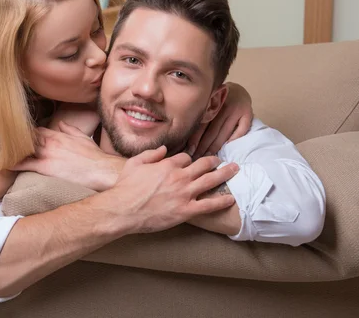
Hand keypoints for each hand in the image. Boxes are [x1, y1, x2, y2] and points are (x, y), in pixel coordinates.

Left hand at [12, 121, 124, 190]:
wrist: (101, 170)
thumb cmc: (94, 157)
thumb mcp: (83, 138)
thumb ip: (71, 130)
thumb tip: (63, 123)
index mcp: (58, 135)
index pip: (36, 129)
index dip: (25, 133)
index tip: (16, 136)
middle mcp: (50, 142)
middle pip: (26, 137)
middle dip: (13, 140)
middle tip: (0, 143)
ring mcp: (47, 154)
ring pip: (23, 148)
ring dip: (11, 150)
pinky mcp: (46, 167)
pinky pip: (25, 164)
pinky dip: (14, 163)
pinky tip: (3, 164)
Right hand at [111, 146, 237, 234]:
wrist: (123, 209)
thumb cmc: (126, 187)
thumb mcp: (134, 164)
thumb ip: (150, 154)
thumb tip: (164, 149)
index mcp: (167, 165)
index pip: (185, 157)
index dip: (188, 159)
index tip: (189, 163)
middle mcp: (180, 176)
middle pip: (203, 165)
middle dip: (214, 161)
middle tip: (221, 160)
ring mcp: (185, 193)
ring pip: (210, 180)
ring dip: (224, 174)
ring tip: (234, 170)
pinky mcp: (186, 210)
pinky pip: (209, 205)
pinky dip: (221, 201)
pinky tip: (230, 199)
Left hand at [186, 82, 252, 159]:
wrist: (239, 89)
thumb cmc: (219, 101)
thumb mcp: (208, 104)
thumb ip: (200, 118)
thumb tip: (184, 136)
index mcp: (210, 105)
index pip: (201, 126)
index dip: (194, 140)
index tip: (189, 152)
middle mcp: (222, 107)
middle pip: (212, 132)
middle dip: (203, 147)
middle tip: (197, 159)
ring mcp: (236, 110)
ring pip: (224, 132)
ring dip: (215, 147)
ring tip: (209, 158)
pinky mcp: (248, 113)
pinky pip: (241, 129)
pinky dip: (234, 139)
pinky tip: (227, 148)